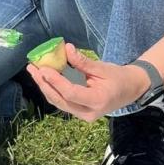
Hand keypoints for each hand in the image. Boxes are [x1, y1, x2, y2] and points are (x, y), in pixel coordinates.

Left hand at [26, 43, 151, 121]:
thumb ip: (83, 62)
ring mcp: (83, 115)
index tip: (43, 68)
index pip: (71, 92)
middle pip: (60, 100)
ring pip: (58, 102)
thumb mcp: (103, 68)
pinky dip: (52, 90)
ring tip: (34, 71)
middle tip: (32, 68)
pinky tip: (44, 78)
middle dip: (44, 84)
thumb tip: (66, 49)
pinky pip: (62, 102)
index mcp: (98, 100)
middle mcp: (88, 112)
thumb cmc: (119, 78)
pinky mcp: (79, 112)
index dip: (55, 81)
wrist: (131, 90)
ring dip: (45, 87)